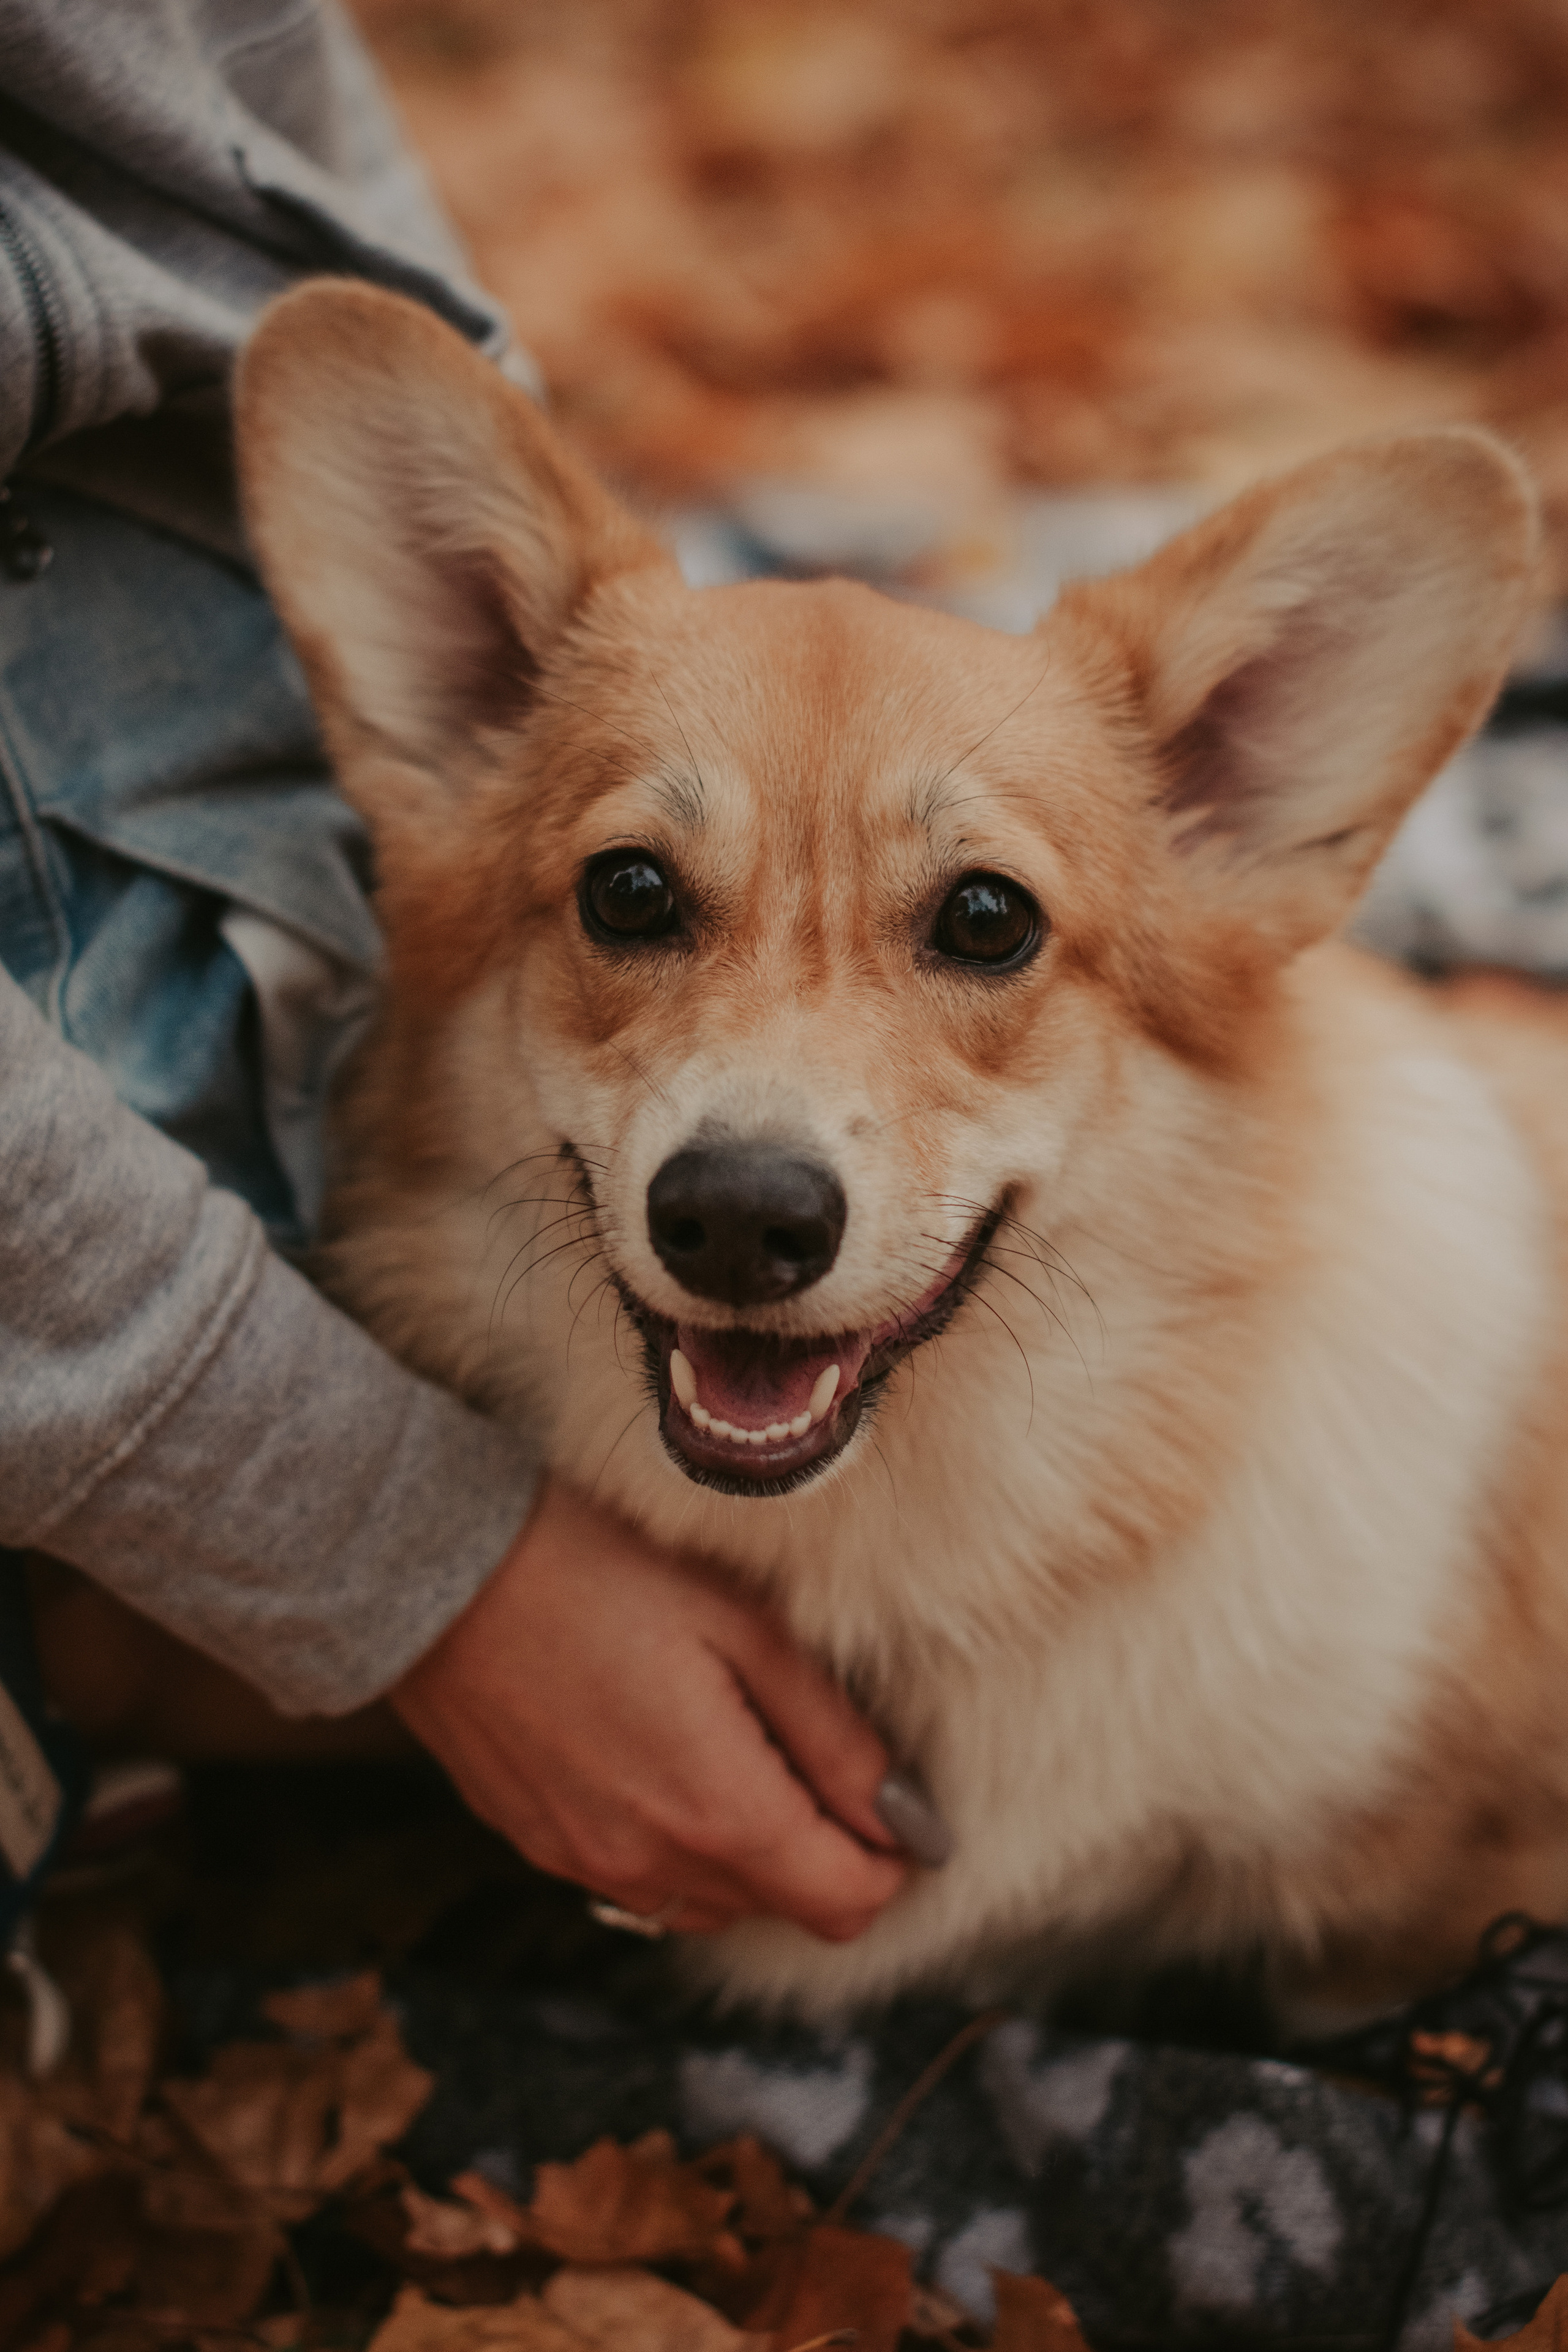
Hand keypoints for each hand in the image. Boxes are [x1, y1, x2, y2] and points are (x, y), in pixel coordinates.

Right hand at [392, 1476, 908, 1938]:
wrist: (440, 1569)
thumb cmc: (603, 1572)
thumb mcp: (747, 1629)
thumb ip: (836, 1740)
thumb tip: (909, 1824)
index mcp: (719, 1814)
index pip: (849, 1902)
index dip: (891, 1854)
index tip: (890, 1788)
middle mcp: (653, 1865)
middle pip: (785, 1906)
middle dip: (822, 1845)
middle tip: (806, 1736)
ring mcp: (587, 1863)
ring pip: (712, 1901)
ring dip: (748, 1848)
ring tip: (731, 1734)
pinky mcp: (538, 1844)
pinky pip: (641, 1878)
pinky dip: (678, 1838)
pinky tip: (660, 1748)